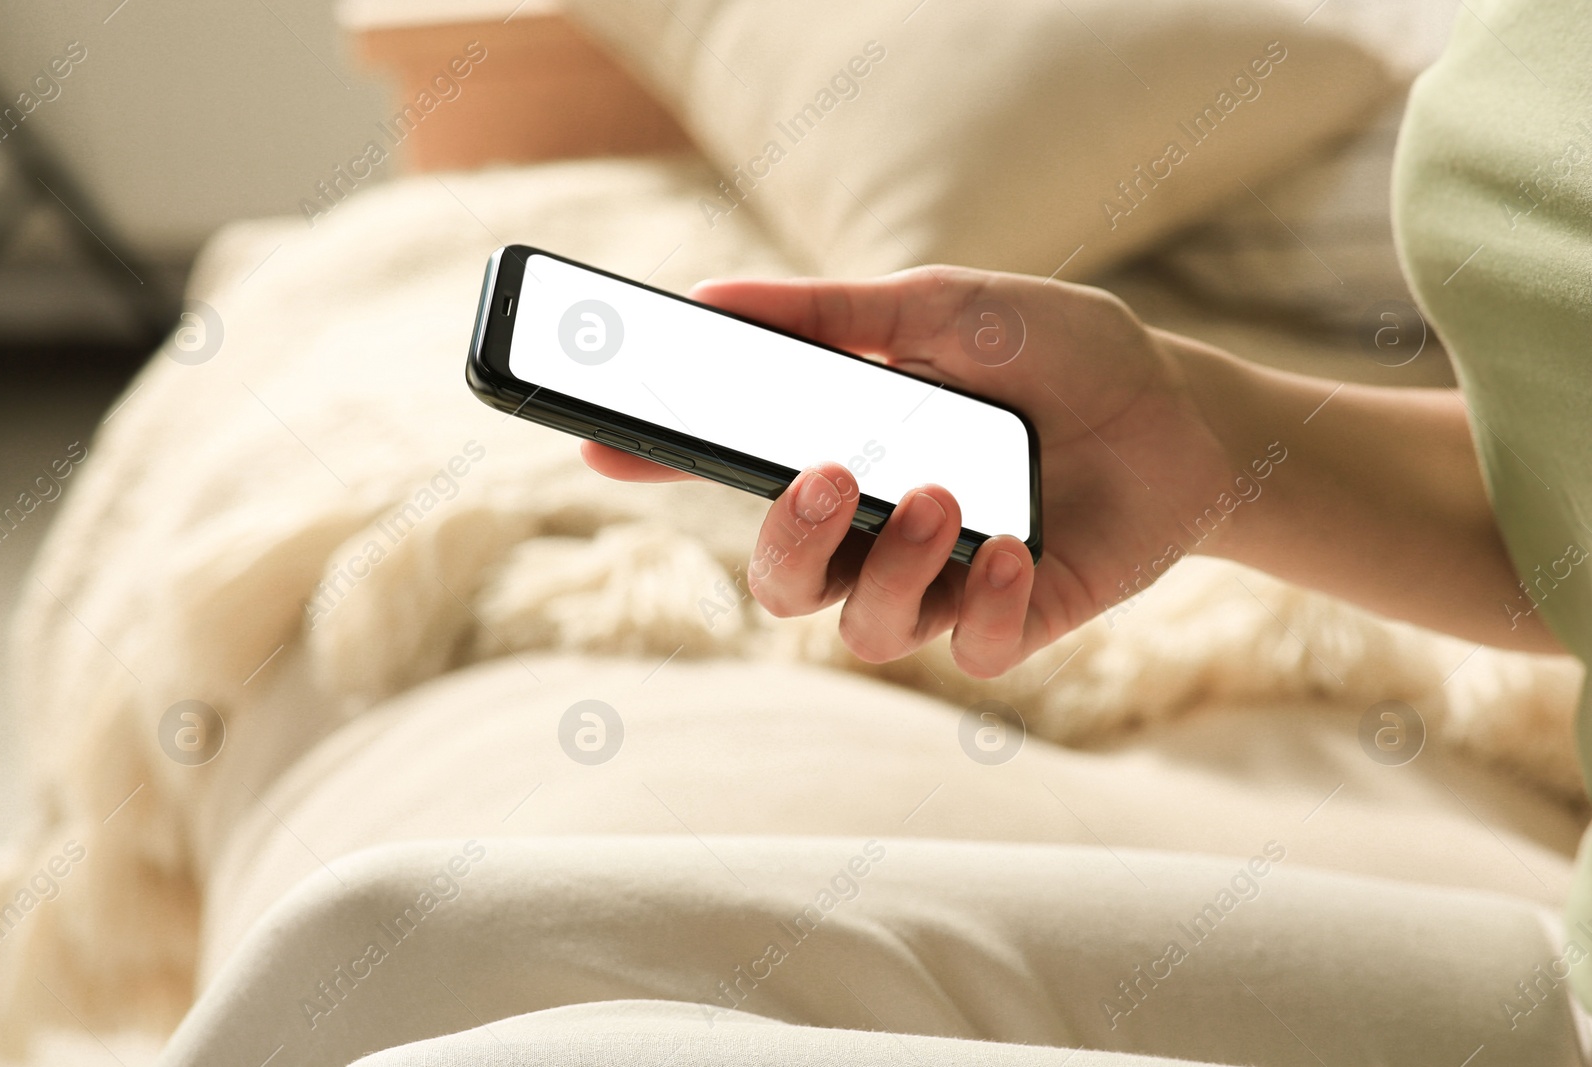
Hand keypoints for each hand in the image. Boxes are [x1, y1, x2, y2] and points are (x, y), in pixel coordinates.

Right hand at [583, 265, 1235, 676]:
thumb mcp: (947, 308)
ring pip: (861, 626)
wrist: (1181, 414)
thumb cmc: (1059, 354)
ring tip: (952, 495)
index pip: (731, 471)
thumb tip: (710, 294)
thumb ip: (835, 310)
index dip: (659, 465)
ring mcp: (939, 583)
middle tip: (827, 476)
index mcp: (846, 449)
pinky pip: (963, 649)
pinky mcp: (1006, 623)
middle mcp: (876, 530)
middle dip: (787, 540)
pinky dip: (984, 603)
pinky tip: (1017, 548)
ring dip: (895, 563)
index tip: (600, 445)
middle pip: (780, 580)